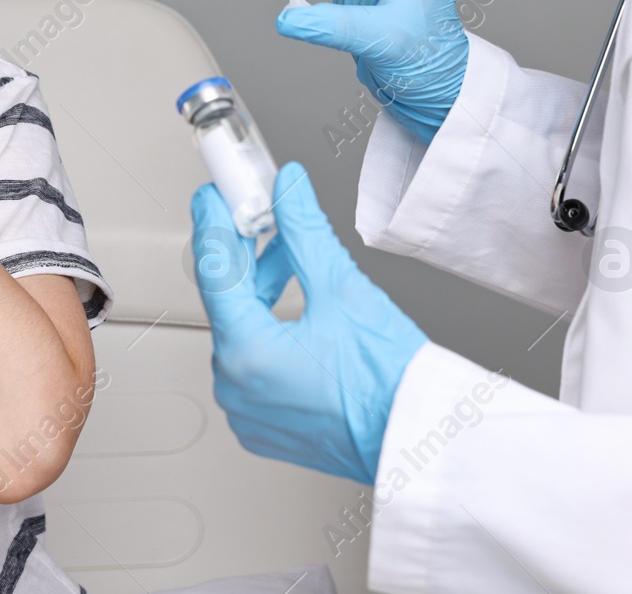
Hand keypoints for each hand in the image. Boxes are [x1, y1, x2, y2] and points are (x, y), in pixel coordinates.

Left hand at [190, 162, 426, 484]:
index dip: (212, 225)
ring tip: (287, 255)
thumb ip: (304, 232)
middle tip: (256, 215)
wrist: (420, 439)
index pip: (214, 272)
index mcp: (246, 353)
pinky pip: (252, 364)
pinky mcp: (265, 423)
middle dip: (245, 255)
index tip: (212, 198)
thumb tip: (288, 191)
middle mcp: (236, 386)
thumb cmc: (390, 383)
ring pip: (241, 331)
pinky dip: (266, 329)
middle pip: (228, 302)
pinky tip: (290, 303)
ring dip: (260, 290)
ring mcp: (248, 410)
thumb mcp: (342, 289)